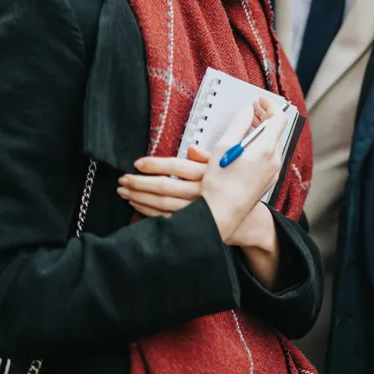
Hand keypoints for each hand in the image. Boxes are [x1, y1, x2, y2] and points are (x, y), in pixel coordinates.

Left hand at [119, 99, 272, 216]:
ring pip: (162, 204)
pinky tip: (137, 205)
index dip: (156, 165)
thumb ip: (209, 159)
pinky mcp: (192, 224)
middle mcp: (202, 194)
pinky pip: (166, 218)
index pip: (178, 168)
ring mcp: (196, 211)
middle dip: (141, 183)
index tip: (138, 163)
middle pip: (166, 188)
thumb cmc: (237, 191)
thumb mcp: (229, 169)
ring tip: (124, 191)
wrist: (249, 221)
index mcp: (209, 176)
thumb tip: (192, 149)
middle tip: (123, 179)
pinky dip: (149, 212)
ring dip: (141, 197)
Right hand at [201, 98, 288, 241]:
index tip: (259, 101)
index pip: (279, 119)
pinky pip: (270, 157)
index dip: (270, 106)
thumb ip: (239, 125)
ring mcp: (272, 172)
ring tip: (248, 126)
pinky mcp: (267, 181)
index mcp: (266, 149)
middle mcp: (274, 160)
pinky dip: (261, 146)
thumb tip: (248, 110)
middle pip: (277, 131)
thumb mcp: (224, 146)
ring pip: (273, 144)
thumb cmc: (219, 182)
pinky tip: (246, 146)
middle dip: (265, 118)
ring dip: (263, 132)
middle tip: (252, 111)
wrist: (222, 214)